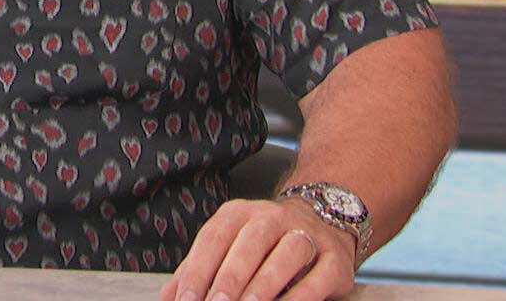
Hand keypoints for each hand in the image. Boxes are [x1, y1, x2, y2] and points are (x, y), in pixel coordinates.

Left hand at [160, 197, 356, 300]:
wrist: (324, 221)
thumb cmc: (264, 244)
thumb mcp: (229, 247)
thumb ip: (199, 270)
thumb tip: (170, 298)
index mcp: (240, 214)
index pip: (214, 238)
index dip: (198, 270)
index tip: (187, 300)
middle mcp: (273, 218)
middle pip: (250, 243)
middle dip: (230, 278)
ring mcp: (308, 234)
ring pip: (287, 254)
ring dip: (265, 284)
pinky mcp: (335, 258)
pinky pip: (318, 276)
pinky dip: (301, 295)